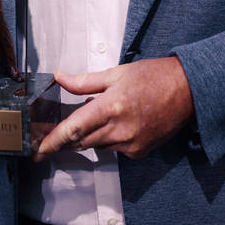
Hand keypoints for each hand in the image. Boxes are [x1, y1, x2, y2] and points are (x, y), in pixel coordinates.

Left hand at [34, 57, 193, 160]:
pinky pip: (114, 149)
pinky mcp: (139, 152)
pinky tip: (115, 124)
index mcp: (111, 106)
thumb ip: (84, 81)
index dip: (53, 141)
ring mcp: (131, 144)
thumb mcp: (116, 73)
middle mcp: (120, 130)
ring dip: (88, 137)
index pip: (74, 129)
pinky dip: (108, 139)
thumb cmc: (153, 76)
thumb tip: (60, 77)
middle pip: (81, 142)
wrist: (187, 90)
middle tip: (47, 140)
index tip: (37, 150)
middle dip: (63, 142)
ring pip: (96, 146)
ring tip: (90, 121)